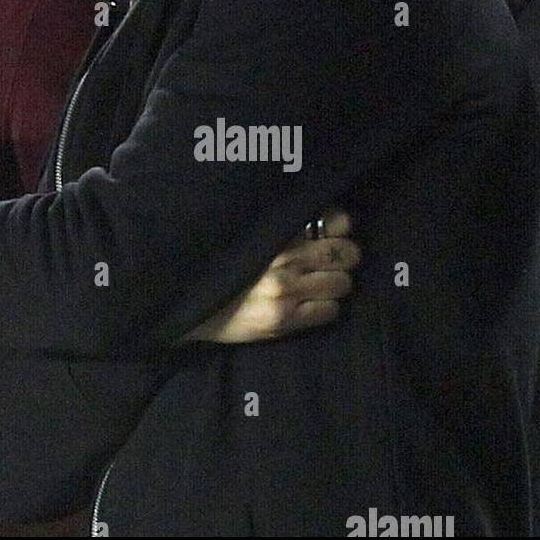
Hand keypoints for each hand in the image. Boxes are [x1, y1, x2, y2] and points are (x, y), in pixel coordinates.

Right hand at [185, 210, 359, 342]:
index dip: (339, 227)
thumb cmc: (223, 266)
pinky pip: (330, 311)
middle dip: (345, 258)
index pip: (336, 219)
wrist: (193, 303)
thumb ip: (282, 226)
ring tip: (320, 286)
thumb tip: (321, 220)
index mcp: (276, 230)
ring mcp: (286, 289)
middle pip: (347, 253)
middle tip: (332, 263)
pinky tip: (310, 306)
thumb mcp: (250, 233)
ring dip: (335, 285)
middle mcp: (284, 257)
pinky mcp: (284, 319)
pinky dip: (326, 308)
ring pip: (343, 283)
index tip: (330, 233)